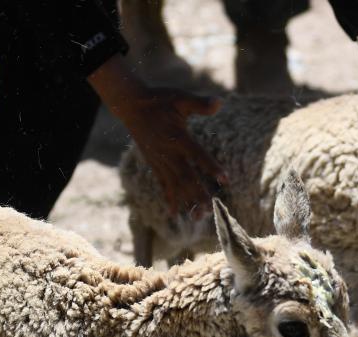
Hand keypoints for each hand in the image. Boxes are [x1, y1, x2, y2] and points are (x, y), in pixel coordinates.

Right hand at [89, 56, 226, 215]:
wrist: (132, 106)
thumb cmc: (159, 100)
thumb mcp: (180, 98)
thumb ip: (199, 104)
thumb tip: (219, 103)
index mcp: (178, 137)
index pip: (198, 155)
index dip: (211, 167)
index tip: (225, 179)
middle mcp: (169, 153)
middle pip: (186, 177)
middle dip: (198, 194)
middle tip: (210, 210)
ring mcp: (160, 161)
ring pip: (175, 185)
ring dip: (187, 201)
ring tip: (198, 217)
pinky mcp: (154, 164)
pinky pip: (163, 184)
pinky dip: (169, 198)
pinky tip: (175, 213)